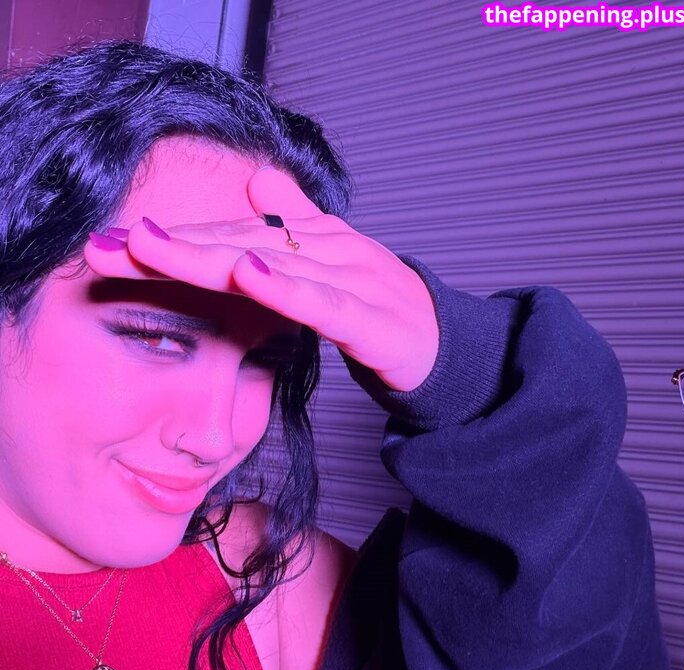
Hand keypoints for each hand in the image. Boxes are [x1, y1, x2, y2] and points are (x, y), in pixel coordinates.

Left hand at [84, 167, 438, 391]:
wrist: (444, 346)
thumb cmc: (381, 306)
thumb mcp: (328, 267)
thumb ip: (295, 221)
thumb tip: (256, 176)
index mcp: (305, 244)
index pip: (227, 238)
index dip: (168, 241)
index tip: (108, 247)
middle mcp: (321, 253)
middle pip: (233, 245)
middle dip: (166, 247)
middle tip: (105, 246)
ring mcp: (347, 282)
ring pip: (267, 268)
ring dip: (207, 257)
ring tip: (152, 248)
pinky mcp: (369, 320)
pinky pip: (321, 305)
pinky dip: (283, 289)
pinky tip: (245, 273)